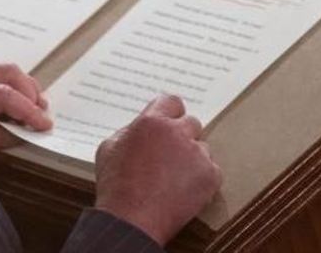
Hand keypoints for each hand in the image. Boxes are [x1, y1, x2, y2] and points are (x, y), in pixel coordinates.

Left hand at [0, 64, 51, 149]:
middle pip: (10, 72)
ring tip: (33, 114)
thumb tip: (14, 134)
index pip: (6, 94)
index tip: (44, 126)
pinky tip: (14, 112)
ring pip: (5, 73)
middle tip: (41, 118)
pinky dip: (11, 93)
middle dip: (30, 93)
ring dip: (23, 91)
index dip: (29, 110)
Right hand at [93, 94, 221, 245]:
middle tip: (170, 153)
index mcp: (151, 122)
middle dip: (181, 135)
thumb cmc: (116, 186)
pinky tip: (183, 188)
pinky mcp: (210, 176)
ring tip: (173, 177)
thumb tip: (139, 129)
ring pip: (202, 147)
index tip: (168, 121)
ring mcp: (196, 154)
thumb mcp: (109, 148)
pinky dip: (201, 178)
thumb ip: (128, 132)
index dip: (169, 112)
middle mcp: (177, 133)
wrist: (132, 219)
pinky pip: (211, 169)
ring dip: (191, 157)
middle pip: (191, 123)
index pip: (171, 102)